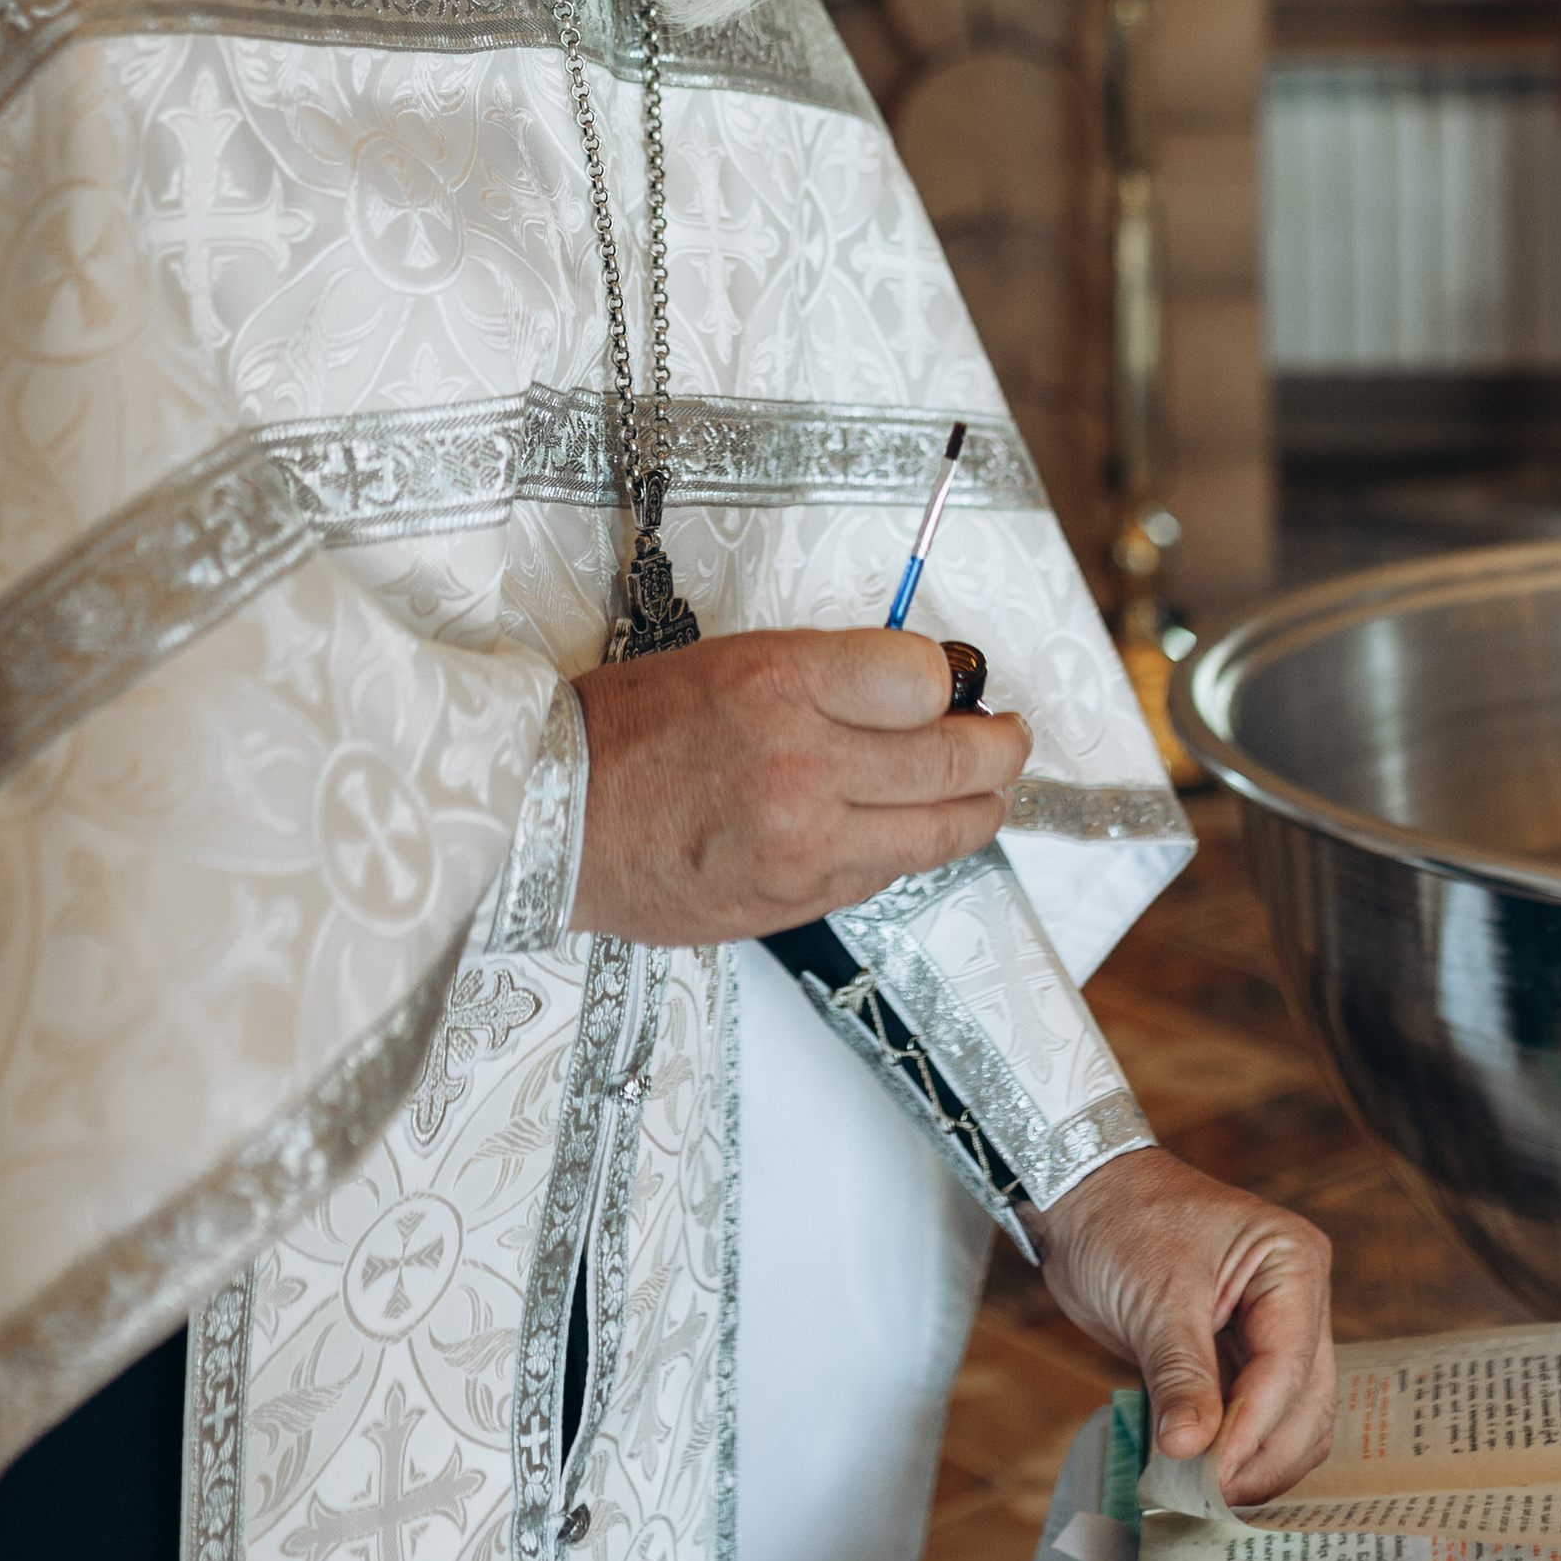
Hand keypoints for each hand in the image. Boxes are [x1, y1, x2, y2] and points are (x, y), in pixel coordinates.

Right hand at [569, 626, 1030, 945]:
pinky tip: (902, 829)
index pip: (923, 676)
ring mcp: (802, 843)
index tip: (952, 684)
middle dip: (1001, 748)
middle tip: (1010, 739)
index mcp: (780, 680)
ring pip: (940, 831)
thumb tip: (917, 691)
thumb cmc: (628, 730)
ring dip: (979, 808)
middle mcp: (801, 762)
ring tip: (986, 791)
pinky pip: (885, 876)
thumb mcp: (731, 660)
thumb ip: (828, 675)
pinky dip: (907, 850)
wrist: (550, 817)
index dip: (949, 680)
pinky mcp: (794, 901)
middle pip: (953, 759)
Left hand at [1030, 1146, 1334, 1505]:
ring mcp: (1270, 1333)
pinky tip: (1200, 1480)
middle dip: (1262, 1454)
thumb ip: (1179, 1375)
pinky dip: (1231, 1451)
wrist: (1082, 1198)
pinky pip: (1251, 1418)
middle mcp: (1295, 1300)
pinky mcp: (1238, 1360)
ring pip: (1289, 1421)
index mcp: (1292, 1263)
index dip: (1255, 1427)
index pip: (1289, 1364)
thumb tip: (1190, 1450)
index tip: (1218, 1477)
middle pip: (1305, 1402)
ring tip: (1204, 1498)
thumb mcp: (1154, 1297)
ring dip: (1251, 1463)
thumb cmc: (1122, 1220)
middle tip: (1211, 1500)